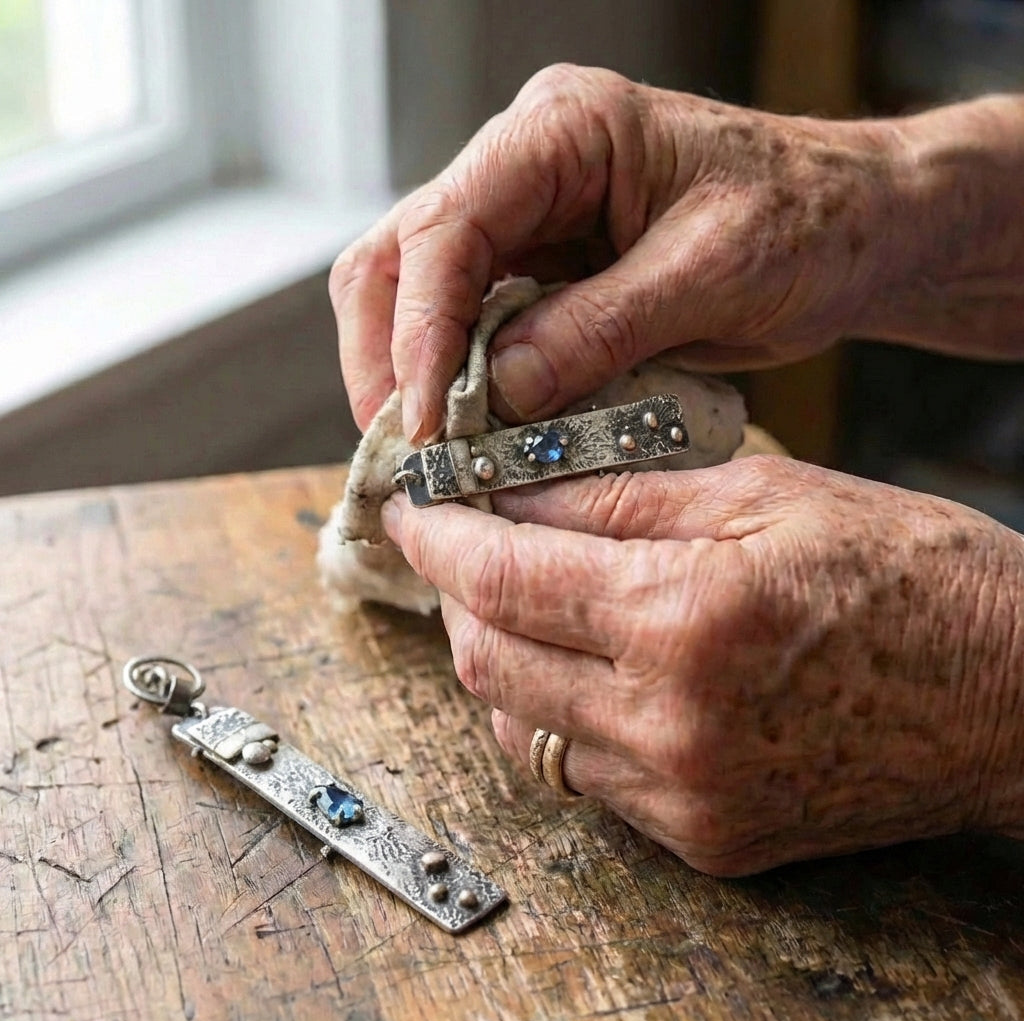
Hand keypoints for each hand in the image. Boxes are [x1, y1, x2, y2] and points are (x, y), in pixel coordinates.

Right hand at [332, 64, 906, 441]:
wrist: (854, 229)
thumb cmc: (806, 222)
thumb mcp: (710, 275)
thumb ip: (597, 328)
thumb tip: (495, 394)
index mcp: (563, 131)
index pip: (446, 227)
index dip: (421, 330)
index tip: (425, 421)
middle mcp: (524, 166)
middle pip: (399, 256)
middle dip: (388, 356)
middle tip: (405, 447)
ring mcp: (527, 219)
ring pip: (417, 293)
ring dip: (412, 374)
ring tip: (430, 451)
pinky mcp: (542, 271)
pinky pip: (472, 327)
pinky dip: (460, 383)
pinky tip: (473, 431)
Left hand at [383, 457, 1023, 874]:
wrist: (1012, 698)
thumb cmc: (910, 576)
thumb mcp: (765, 493)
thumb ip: (621, 494)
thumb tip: (516, 487)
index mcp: (685, 616)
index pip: (503, 576)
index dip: (440, 534)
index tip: (414, 504)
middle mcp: (670, 722)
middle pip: (487, 660)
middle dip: (455, 593)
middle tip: (461, 541)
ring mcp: (683, 794)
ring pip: (520, 725)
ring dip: (497, 655)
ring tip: (520, 597)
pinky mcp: (702, 836)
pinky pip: (580, 774)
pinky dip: (554, 712)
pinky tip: (580, 665)